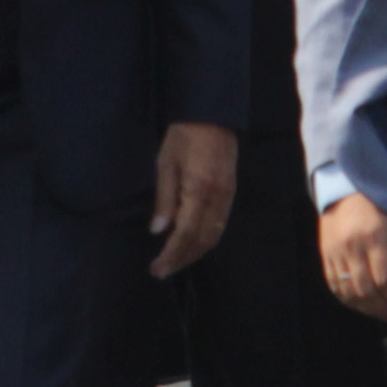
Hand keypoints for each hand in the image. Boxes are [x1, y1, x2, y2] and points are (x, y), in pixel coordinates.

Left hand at [150, 122, 235, 277]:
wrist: (213, 115)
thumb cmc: (183, 136)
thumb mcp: (165, 163)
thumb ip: (164, 199)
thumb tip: (158, 231)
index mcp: (199, 190)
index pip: (185, 234)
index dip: (171, 255)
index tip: (156, 269)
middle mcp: (217, 198)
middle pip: (201, 241)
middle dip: (181, 259)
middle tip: (161, 272)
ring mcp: (227, 197)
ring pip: (213, 236)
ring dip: (193, 254)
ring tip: (174, 262)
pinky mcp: (230, 193)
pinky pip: (219, 226)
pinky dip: (205, 240)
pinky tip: (191, 244)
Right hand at [319, 194, 386, 322]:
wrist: (346, 182)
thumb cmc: (382, 200)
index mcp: (373, 237)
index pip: (386, 280)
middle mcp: (350, 247)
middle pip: (367, 291)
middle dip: (386, 309)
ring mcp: (334, 252)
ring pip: (349, 292)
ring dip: (369, 310)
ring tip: (386, 315)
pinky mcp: (324, 254)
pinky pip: (334, 286)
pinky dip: (350, 301)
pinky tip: (364, 306)